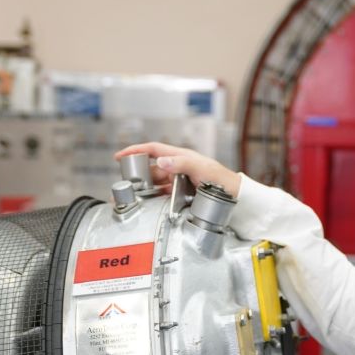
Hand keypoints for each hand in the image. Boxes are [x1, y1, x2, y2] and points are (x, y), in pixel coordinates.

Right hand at [114, 142, 241, 196]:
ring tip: (131, 197)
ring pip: (155, 184)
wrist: (234, 196)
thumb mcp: (201, 168)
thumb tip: (161, 161)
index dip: (135, 150)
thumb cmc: (222, 179)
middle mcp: (177, 167)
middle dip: (136, 175)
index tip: (119, 156)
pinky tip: (147, 205)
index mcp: (181, 156)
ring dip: (143, 189)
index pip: (153, 150)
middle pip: (151, 169)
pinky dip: (153, 199)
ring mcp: (179, 181)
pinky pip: (163, 195)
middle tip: (124, 184)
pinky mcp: (181, 195)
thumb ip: (181, 163)